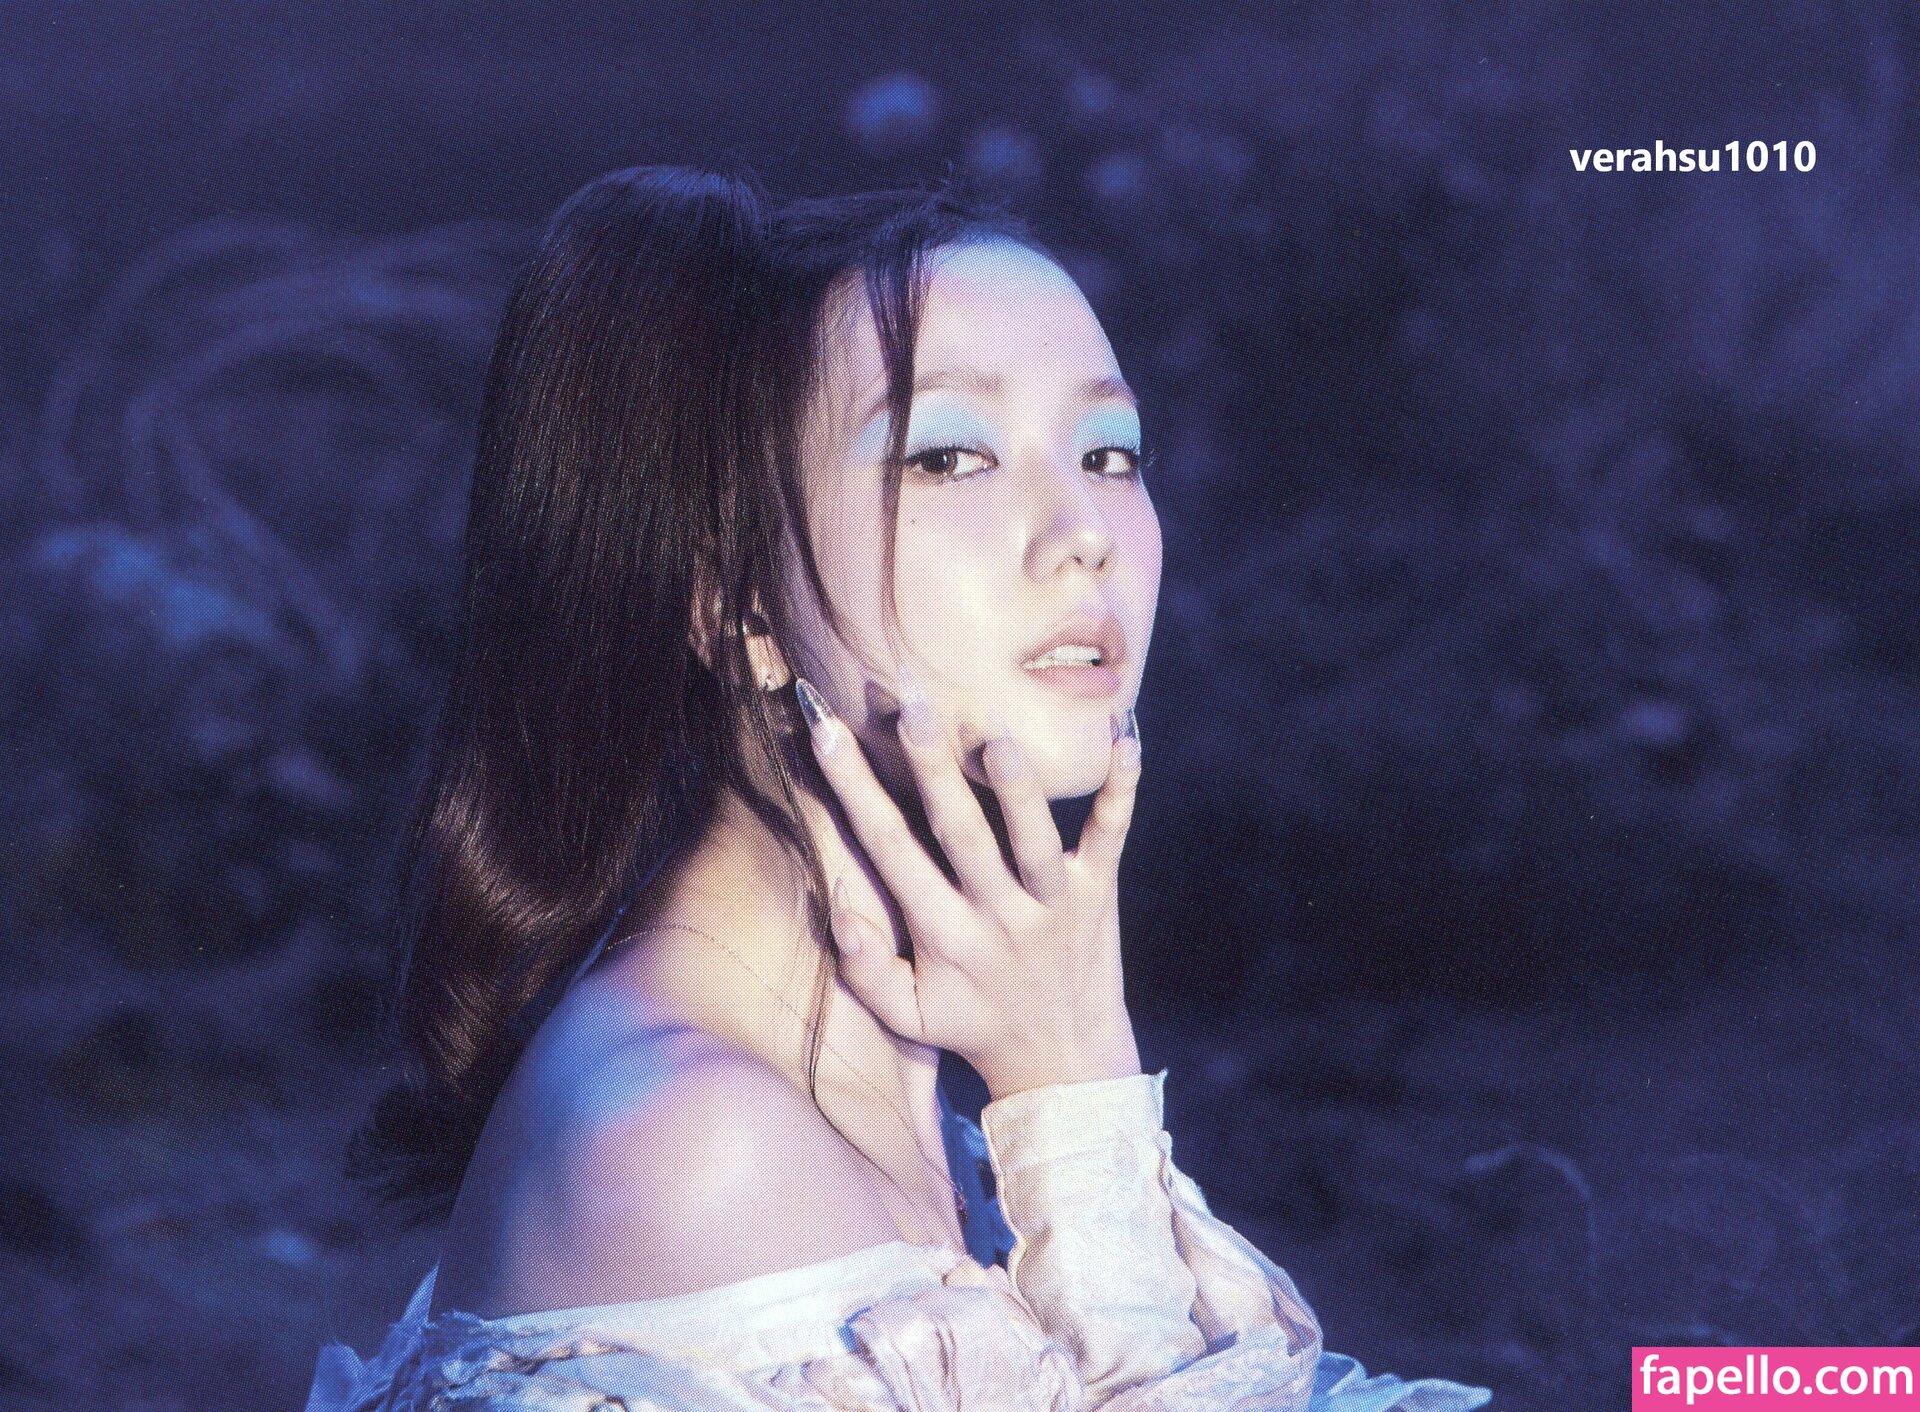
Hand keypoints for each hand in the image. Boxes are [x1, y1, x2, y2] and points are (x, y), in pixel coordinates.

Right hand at [794, 673, 1143, 1100]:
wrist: (1065, 1063)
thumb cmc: (973, 1025)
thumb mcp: (907, 1013)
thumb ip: (864, 967)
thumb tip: (837, 908)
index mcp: (943, 935)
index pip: (890, 850)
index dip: (855, 789)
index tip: (827, 728)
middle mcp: (997, 915)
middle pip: (959, 833)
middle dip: (931, 769)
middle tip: (909, 705)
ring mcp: (1053, 903)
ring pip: (1033, 839)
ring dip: (1017, 789)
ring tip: (996, 738)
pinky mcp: (1100, 894)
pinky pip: (1111, 837)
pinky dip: (1121, 793)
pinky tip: (1129, 742)